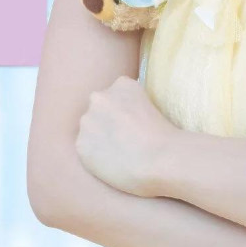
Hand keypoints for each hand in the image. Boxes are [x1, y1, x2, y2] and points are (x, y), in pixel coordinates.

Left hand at [75, 74, 174, 197]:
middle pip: (98, 109)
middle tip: (123, 138)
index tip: (132, 123)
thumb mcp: (153, 103)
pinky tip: (112, 162)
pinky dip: (95, 157)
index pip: (114, 95)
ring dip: (99, 138)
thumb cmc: (164, 136)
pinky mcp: (81, 144)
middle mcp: (100, 97)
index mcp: (121, 84)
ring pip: (89, 130)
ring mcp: (88, 120)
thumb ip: (131, 103)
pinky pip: (86, 150)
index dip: (122, 111)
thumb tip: (121, 116)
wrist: (160, 158)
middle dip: (106, 122)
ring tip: (119, 152)